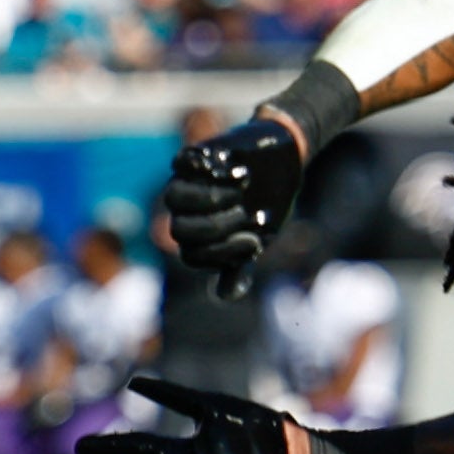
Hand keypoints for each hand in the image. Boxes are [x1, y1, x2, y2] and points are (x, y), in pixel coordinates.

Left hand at [163, 119, 305, 298]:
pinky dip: (210, 170)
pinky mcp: (196, 156)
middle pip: (179, 228)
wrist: (280, 163)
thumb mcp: (257, 239)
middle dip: (214, 226)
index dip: (222, 252)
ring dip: (209, 197)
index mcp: (197, 237)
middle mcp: (186, 211)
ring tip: (241, 190)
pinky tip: (239, 172)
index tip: (255, 241)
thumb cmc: (264, 206)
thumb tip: (225, 297)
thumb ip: (238, 267)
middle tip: (245, 214)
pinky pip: (182, 162)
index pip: (192, 255)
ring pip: (174, 196)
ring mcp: (187, 182)